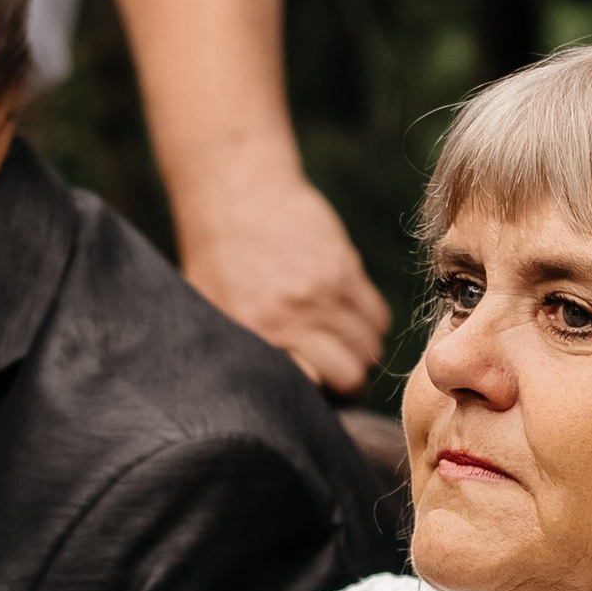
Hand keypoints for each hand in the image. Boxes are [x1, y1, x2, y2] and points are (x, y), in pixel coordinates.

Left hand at [175, 169, 387, 394]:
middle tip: (329, 372)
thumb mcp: (214, 313)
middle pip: (352, 373)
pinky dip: (369, 326)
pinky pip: (377, 316)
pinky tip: (346, 319)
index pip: (315, 388)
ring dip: (358, 353)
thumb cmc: (217, 260)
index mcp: (259, 332)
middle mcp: (295, 315)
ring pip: (370, 347)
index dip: (317, 396)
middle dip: (344, 380)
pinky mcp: (346, 267)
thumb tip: (286, 391)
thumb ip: (246, 353)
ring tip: (337, 345)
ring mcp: (325, 290)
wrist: (236, 194)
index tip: (310, 390)